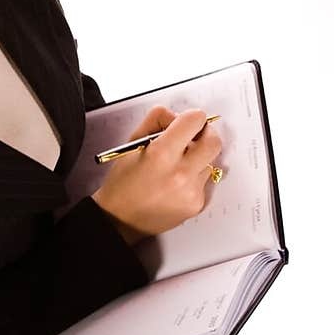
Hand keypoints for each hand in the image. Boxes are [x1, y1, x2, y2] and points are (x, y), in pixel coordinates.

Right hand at [91, 106, 223, 241]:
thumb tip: (178, 115)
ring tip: (175, 167)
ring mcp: (191, 191)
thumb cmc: (123, 182)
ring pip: (209, 162)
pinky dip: (193, 178)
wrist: (120, 219)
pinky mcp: (196, 204)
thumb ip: (156, 121)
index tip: (187, 122)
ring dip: (197, 159)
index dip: (191, 117)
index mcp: (161, 153)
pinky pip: (204, 181)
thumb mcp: (132, 143)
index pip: (195, 121)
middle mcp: (180, 173)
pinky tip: (175, 184)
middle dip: (205, 134)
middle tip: (193, 138)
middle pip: (214, 141)